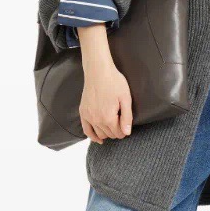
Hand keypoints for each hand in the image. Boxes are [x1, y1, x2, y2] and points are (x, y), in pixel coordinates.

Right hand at [77, 25, 131, 143]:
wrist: (98, 71)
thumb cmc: (115, 82)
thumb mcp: (126, 99)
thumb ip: (127, 117)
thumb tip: (127, 133)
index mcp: (108, 117)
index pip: (119, 133)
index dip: (125, 131)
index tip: (127, 125)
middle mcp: (97, 120)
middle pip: (110, 134)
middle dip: (117, 131)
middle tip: (121, 123)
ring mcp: (88, 117)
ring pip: (99, 134)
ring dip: (107, 133)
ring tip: (112, 127)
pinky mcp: (83, 112)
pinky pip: (86, 130)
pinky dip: (92, 136)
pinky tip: (98, 139)